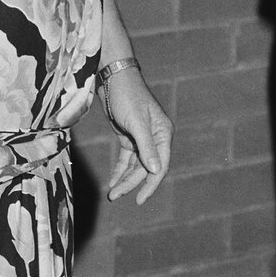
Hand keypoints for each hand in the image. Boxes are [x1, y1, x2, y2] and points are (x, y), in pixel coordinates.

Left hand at [104, 69, 172, 204]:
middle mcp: (155, 137)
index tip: (139, 199)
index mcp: (163, 133)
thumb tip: (156, 171)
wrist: (112, 77)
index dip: (150, 184)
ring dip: (125, 179)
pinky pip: (127, 159)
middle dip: (131, 183)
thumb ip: (146, 147)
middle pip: (146, 168)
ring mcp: (141, 137)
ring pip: (136, 165)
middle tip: (115, 196)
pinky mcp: (129, 136)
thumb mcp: (136, 122)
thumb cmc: (127, 96)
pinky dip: (120, 169)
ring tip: (112, 193)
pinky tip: (113, 181)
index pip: (160, 165)